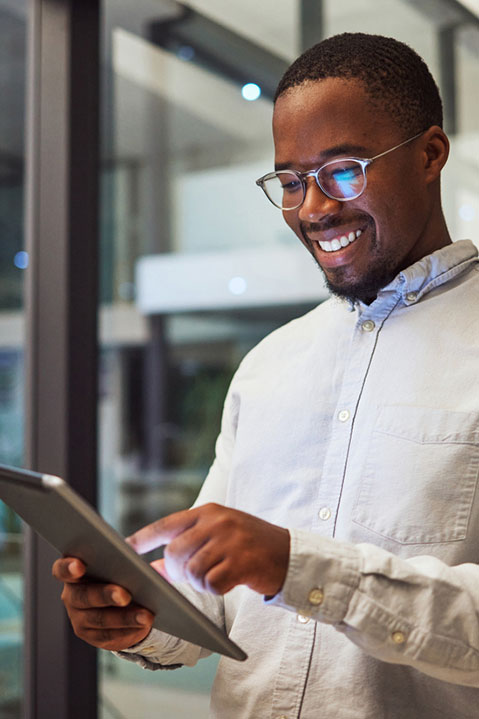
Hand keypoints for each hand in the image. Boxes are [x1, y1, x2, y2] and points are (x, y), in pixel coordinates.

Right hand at [52, 557, 153, 650]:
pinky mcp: (92, 636)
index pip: (61, 569)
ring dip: (124, 618)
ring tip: (145, 615)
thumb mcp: (118, 561)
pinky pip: (109, 635)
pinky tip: (143, 625)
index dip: (68, 568)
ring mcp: (79, 618)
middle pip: (83, 596)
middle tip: (125, 595)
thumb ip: (121, 556)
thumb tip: (136, 551)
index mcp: (74, 572)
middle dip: (105, 595)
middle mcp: (71, 596)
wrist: (123, 600)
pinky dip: (128, 630)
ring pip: (99, 619)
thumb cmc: (119, 571)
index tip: (79, 565)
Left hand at [127, 503, 289, 595]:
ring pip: (191, 570)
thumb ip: (188, 545)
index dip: (143, 538)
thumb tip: (152, 565)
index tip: (124, 549)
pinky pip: (211, 584)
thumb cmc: (249, 546)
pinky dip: (214, 589)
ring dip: (198, 583)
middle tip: (191, 576)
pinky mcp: (241, 562)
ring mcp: (230, 541)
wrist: (289, 554)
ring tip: (214, 578)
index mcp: (209, 512)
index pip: (167, 524)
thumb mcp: (219, 537)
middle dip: (176, 571)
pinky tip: (226, 583)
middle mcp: (217, 522)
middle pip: (174, 552)